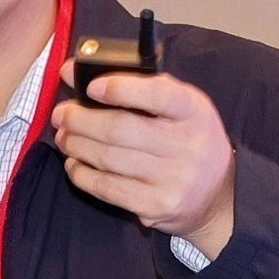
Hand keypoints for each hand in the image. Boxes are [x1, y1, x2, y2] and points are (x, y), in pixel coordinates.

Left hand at [49, 69, 236, 256]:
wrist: (217, 194)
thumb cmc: (187, 138)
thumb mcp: (179, 106)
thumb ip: (135, 85)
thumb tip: (73, 72)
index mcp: (193, 111)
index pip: (159, 95)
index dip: (121, 89)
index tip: (92, 86)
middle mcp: (186, 145)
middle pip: (121, 129)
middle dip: (81, 120)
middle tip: (62, 114)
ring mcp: (171, 179)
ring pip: (108, 159)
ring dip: (76, 145)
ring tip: (64, 136)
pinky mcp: (154, 206)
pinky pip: (106, 188)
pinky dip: (82, 173)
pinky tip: (75, 162)